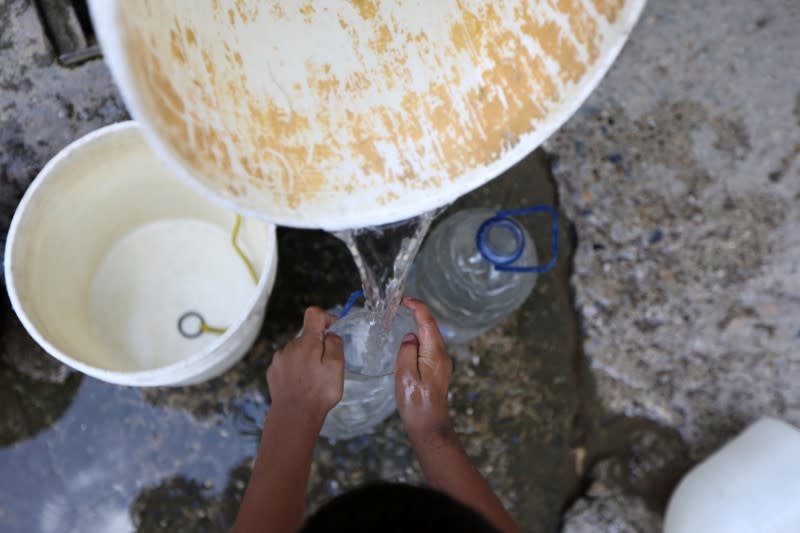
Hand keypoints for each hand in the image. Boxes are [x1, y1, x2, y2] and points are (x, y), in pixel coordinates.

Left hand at [266, 307, 344, 425]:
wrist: (293, 416)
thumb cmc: (319, 392)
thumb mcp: (336, 367)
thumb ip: (335, 345)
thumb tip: (330, 335)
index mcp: (307, 342)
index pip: (314, 314)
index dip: (326, 317)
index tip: (332, 330)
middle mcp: (290, 346)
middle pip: (307, 337)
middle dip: (317, 347)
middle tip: (325, 368)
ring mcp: (279, 359)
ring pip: (297, 351)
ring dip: (306, 359)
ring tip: (312, 380)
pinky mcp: (273, 372)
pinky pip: (287, 364)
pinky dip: (295, 370)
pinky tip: (300, 385)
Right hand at [395, 297, 453, 441]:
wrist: (429, 426)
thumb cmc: (416, 404)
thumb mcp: (404, 376)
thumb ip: (407, 351)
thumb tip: (410, 337)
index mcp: (435, 354)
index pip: (428, 323)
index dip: (417, 307)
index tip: (405, 300)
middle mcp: (442, 356)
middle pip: (431, 327)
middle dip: (417, 313)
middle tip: (400, 306)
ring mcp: (442, 363)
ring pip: (431, 337)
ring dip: (418, 326)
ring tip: (402, 319)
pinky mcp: (438, 370)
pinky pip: (429, 347)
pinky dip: (419, 339)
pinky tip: (408, 341)